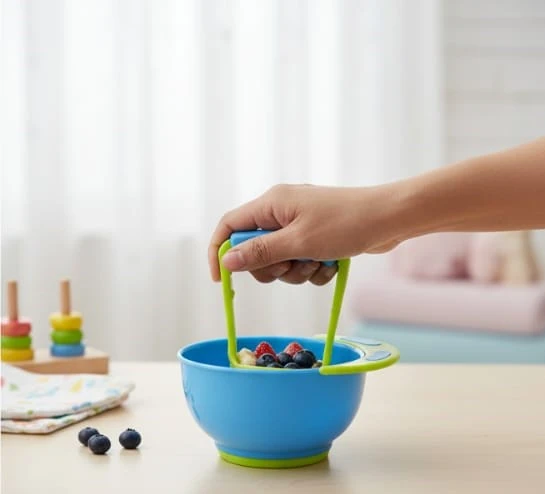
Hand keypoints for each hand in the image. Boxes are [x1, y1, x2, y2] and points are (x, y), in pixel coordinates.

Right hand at [208, 184, 402, 284]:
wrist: (389, 219)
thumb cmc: (345, 224)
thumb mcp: (299, 242)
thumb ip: (260, 252)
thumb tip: (226, 260)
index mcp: (271, 204)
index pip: (230, 226)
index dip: (220, 251)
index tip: (220, 279)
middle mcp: (281, 212)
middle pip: (255, 250)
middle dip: (273, 267)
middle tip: (291, 266)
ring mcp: (299, 225)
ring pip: (280, 261)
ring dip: (297, 271)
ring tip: (319, 262)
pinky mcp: (315, 237)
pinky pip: (300, 262)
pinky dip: (313, 269)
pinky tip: (331, 265)